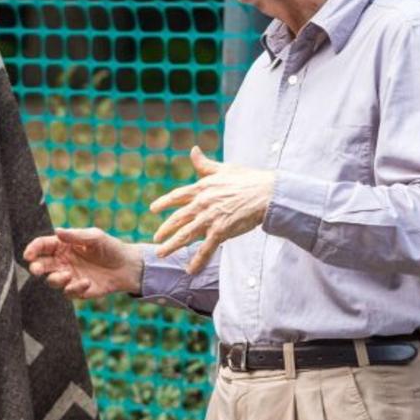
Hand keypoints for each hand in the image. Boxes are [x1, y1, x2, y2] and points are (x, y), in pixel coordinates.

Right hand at [23, 227, 142, 299]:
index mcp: (62, 246)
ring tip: (67, 275)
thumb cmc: (109, 247)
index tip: (28, 255)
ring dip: (55, 279)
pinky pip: (68, 292)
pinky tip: (86, 282)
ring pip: (52, 280)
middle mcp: (62, 261)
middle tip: (36, 269)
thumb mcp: (94, 237)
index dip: (33, 249)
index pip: (42, 246)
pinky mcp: (77, 290)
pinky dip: (74, 288)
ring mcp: (69, 276)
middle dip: (36, 267)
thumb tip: (57, 231)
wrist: (126, 267)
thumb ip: (75, 236)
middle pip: (41, 265)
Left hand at [150, 146, 274, 272]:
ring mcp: (209, 218)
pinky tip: (190, 270)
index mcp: (201, 188)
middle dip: (165, 229)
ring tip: (161, 253)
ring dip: (172, 246)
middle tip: (155, 238)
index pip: (177, 196)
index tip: (152, 209)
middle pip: (177, 219)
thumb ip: (205, 164)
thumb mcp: (223, 168)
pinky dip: (197, 260)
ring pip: (185, 235)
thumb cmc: (248, 179)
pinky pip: (205, 249)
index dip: (163, 203)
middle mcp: (201, 203)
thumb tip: (193, 150)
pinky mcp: (220, 231)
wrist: (266, 193)